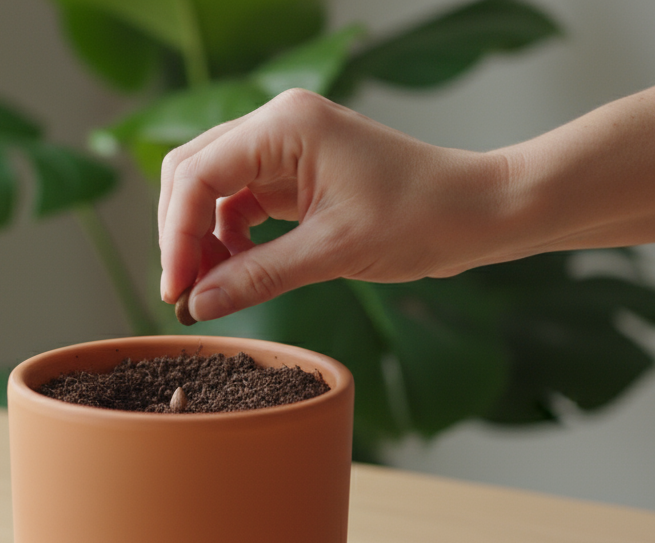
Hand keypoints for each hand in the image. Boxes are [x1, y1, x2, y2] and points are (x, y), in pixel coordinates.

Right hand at [157, 89, 517, 321]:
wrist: (478, 213)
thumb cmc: (423, 217)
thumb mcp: (334, 253)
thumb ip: (258, 277)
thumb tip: (198, 305)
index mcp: (286, 125)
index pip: (198, 173)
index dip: (176, 234)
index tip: (176, 289)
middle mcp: (278, 125)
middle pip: (193, 172)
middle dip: (181, 233)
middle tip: (184, 293)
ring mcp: (286, 147)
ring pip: (212, 188)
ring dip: (202, 238)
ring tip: (210, 289)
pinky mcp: (296, 173)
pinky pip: (240, 202)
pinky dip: (228, 238)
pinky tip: (235, 273)